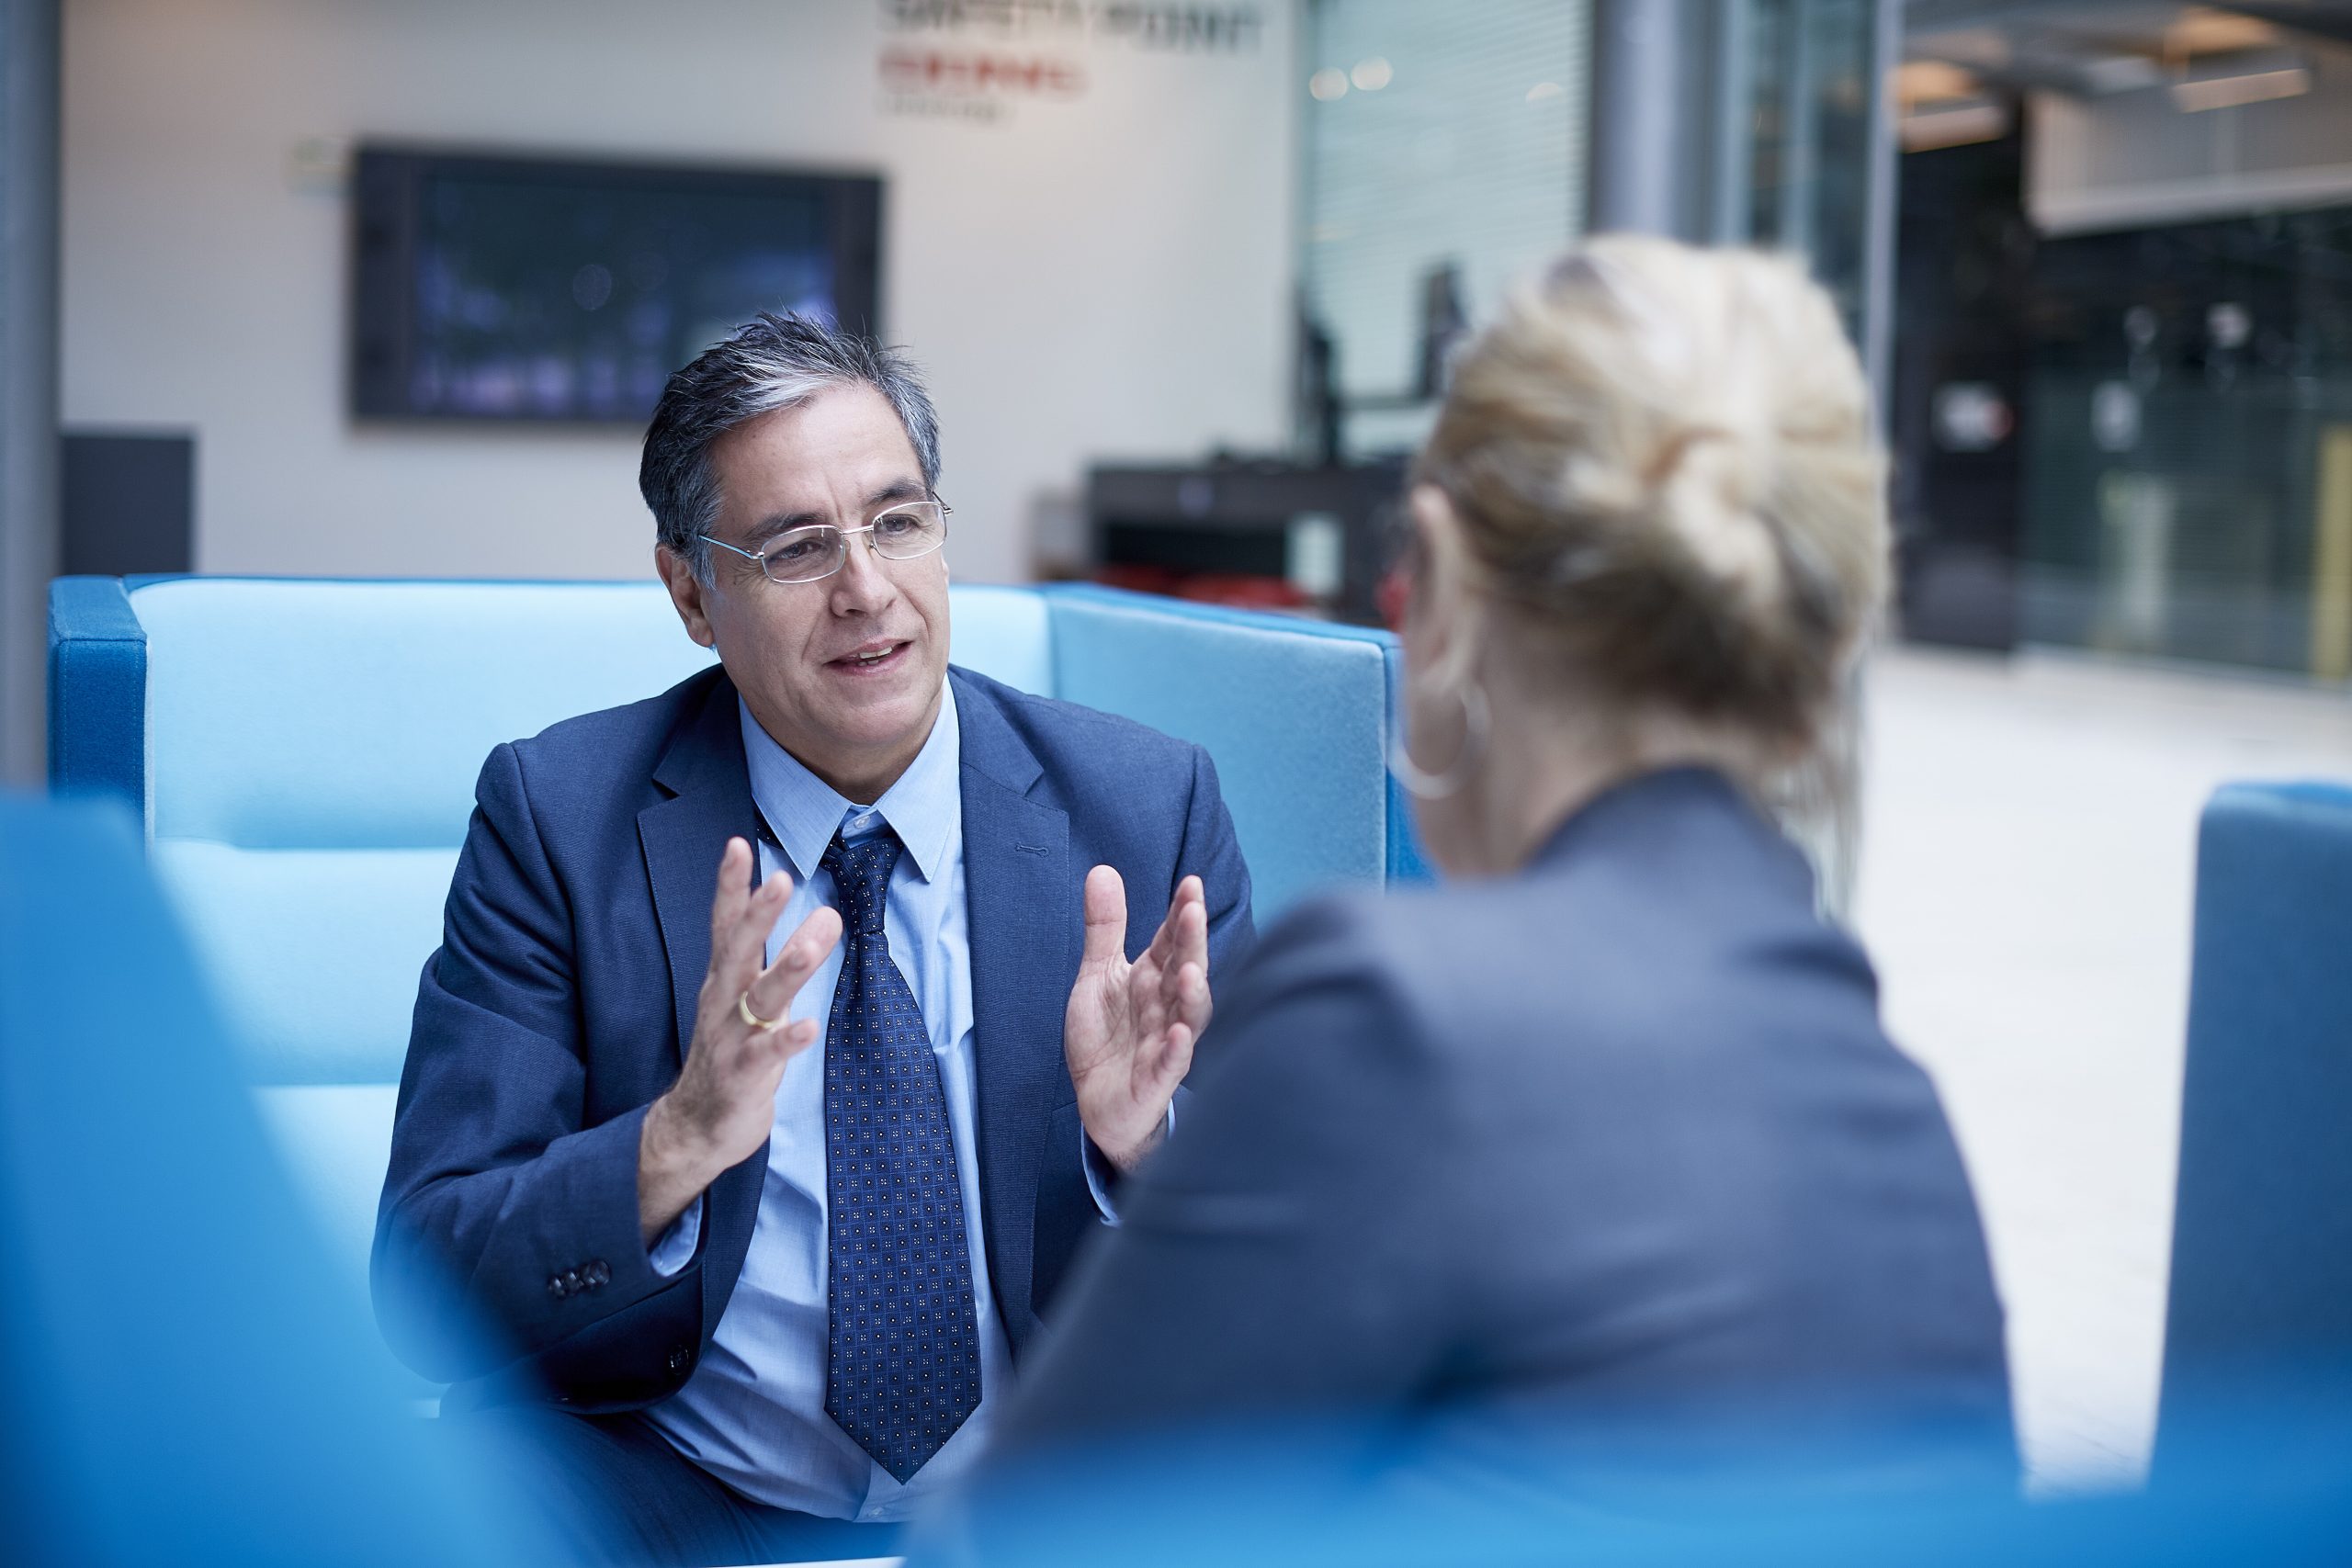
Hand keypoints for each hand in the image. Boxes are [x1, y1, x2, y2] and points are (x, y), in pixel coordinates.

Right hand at [638, 837, 841, 1244]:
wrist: (697, 1127)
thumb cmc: (732, 1054)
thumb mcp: (754, 1001)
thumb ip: (786, 958)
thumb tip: (828, 914)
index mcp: (723, 981)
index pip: (725, 925)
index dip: (731, 887)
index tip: (737, 844)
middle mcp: (722, 1003)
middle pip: (737, 951)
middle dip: (757, 915)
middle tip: (780, 879)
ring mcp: (729, 1040)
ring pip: (758, 999)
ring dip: (786, 969)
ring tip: (813, 940)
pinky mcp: (742, 1077)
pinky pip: (765, 1055)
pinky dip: (785, 1040)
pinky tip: (808, 1026)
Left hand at [1064, 868, 1211, 1173]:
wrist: (1100, 1104)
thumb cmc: (1108, 1038)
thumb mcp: (1097, 976)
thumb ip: (1104, 928)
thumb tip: (1102, 870)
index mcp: (1153, 979)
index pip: (1171, 941)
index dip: (1181, 914)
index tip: (1190, 883)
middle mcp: (1167, 1006)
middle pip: (1185, 970)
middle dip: (1191, 942)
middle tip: (1193, 910)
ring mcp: (1166, 1043)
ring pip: (1189, 1017)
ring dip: (1193, 995)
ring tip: (1189, 971)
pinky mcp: (1156, 1080)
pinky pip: (1171, 1065)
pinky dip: (1177, 1050)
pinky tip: (1178, 1034)